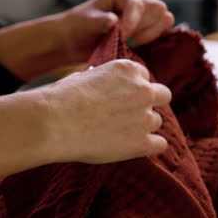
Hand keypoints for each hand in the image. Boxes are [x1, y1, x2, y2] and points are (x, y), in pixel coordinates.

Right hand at [40, 59, 170, 163]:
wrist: (54, 122)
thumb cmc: (61, 99)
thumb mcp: (83, 76)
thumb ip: (103, 80)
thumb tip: (102, 85)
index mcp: (128, 70)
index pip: (144, 77)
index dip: (132, 89)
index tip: (121, 98)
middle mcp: (143, 90)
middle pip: (162, 95)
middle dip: (148, 103)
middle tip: (130, 114)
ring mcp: (145, 117)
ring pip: (156, 122)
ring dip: (142, 126)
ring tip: (118, 133)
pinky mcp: (142, 142)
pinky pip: (160, 145)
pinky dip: (149, 146)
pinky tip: (134, 147)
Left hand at [62, 0, 174, 62]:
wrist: (75, 41)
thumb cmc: (78, 27)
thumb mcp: (85, 22)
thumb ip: (99, 21)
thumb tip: (113, 21)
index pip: (138, 5)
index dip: (133, 21)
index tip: (122, 36)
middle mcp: (136, 3)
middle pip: (158, 10)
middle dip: (145, 28)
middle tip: (126, 40)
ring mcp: (143, 18)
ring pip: (164, 22)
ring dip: (149, 36)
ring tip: (129, 45)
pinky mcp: (146, 33)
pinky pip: (162, 36)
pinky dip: (154, 44)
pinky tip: (136, 50)